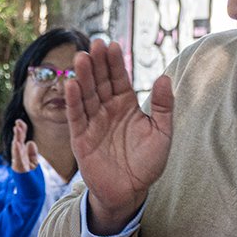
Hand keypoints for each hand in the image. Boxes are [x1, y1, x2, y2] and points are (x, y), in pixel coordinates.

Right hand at [9, 119, 39, 173]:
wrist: (30, 192)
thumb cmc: (31, 178)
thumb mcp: (33, 162)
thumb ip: (32, 152)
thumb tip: (30, 142)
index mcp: (22, 153)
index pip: (21, 139)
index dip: (21, 130)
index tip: (20, 121)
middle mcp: (19, 156)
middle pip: (18, 141)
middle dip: (18, 131)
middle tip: (18, 121)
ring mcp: (18, 162)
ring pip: (16, 148)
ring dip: (17, 138)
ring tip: (17, 128)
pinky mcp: (19, 169)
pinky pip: (18, 159)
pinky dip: (17, 151)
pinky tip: (17, 144)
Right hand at [65, 40, 173, 233]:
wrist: (130, 191)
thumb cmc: (147, 163)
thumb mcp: (162, 133)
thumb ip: (163, 106)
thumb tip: (164, 78)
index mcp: (126, 105)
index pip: (119, 79)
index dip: (115, 63)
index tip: (113, 45)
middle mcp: (107, 110)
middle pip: (100, 82)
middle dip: (97, 64)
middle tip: (95, 44)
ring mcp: (93, 123)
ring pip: (86, 95)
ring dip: (83, 77)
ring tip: (81, 58)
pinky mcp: (80, 138)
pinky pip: (76, 117)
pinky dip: (73, 101)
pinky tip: (71, 85)